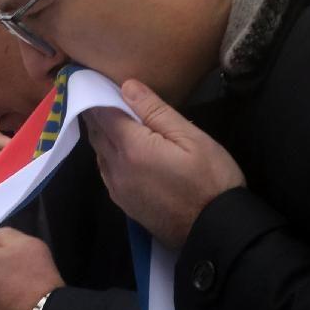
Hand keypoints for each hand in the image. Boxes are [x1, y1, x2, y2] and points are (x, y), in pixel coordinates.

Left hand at [86, 80, 245, 250]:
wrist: (215, 232)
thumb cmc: (210, 180)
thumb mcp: (191, 138)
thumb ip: (156, 112)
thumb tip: (127, 87)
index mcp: (131, 148)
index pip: (101, 113)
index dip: (96, 93)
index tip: (94, 77)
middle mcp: (115, 168)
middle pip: (96, 132)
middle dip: (96, 111)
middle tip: (102, 91)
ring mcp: (117, 188)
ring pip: (99, 152)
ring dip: (101, 133)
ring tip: (112, 116)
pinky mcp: (123, 203)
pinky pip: (106, 170)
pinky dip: (107, 153)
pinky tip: (120, 147)